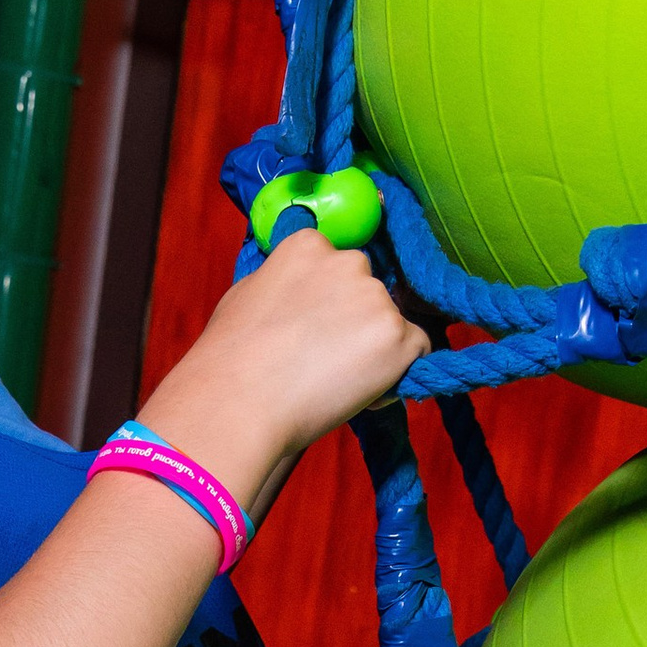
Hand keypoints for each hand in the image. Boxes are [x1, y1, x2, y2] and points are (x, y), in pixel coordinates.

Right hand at [140, 227, 427, 514]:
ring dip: (376, 348)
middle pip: (370, 289)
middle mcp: (349, 261)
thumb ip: (285, 282)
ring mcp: (376, 297)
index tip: (315, 326)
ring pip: (393, 322)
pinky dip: (397, 373)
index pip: (339, 264)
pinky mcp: (397, 335)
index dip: (330, 299)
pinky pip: (416, 351)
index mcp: (310, 245)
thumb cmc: (229, 355)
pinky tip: (361, 393)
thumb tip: (297, 289)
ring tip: (336, 381)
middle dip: (356, 319)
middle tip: (326, 359)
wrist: (240, 400)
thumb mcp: (248, 294)